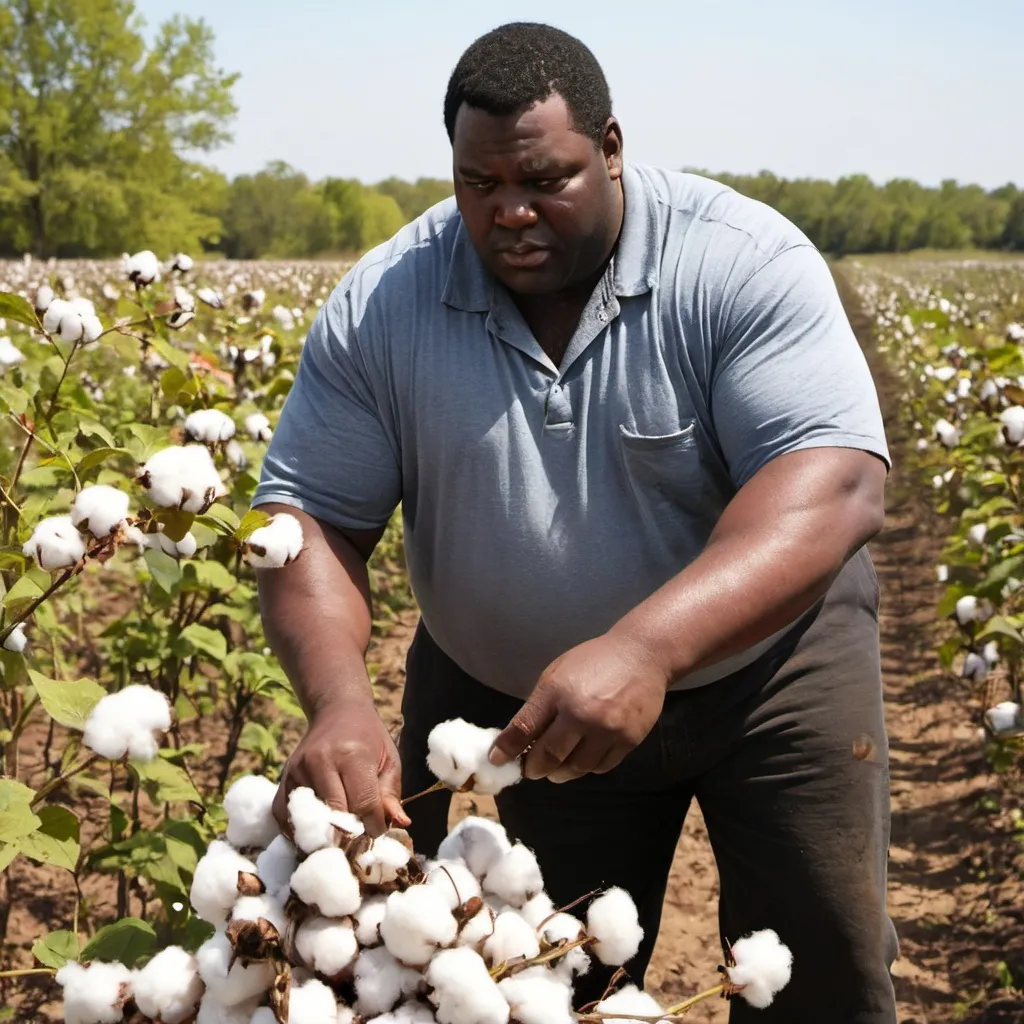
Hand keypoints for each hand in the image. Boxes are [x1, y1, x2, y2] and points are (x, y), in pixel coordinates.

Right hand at [272, 696, 409, 837]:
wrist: (337, 711)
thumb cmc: (369, 738)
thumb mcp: (389, 760)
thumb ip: (391, 794)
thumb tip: (399, 824)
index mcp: (351, 754)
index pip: (362, 805)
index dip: (374, 825)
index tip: (378, 828)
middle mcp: (320, 761)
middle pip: (335, 816)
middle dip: (351, 834)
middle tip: (361, 836)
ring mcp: (297, 770)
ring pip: (309, 821)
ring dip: (326, 835)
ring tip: (341, 834)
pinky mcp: (282, 779)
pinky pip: (285, 817)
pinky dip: (300, 830)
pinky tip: (317, 829)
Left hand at [489, 632, 669, 783]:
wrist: (642, 655)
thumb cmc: (594, 661)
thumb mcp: (557, 674)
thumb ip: (538, 707)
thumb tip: (517, 740)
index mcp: (557, 691)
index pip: (524, 728)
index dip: (506, 749)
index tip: (496, 760)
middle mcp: (581, 713)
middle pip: (549, 756)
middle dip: (534, 768)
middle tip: (530, 770)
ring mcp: (607, 729)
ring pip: (575, 768)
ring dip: (560, 772)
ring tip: (556, 768)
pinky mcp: (628, 740)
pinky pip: (600, 767)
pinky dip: (587, 767)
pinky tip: (583, 757)